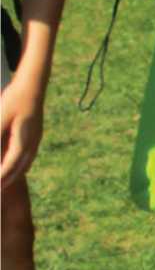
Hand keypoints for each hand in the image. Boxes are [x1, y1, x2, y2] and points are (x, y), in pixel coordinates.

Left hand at [0, 64, 45, 188]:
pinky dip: (19, 165)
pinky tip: (14, 165)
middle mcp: (32, 143)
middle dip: (7, 181)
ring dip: (14, 175)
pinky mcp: (35, 134)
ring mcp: (36, 138)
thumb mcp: (0, 119)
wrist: (33, 84)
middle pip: (19, 169)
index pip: (9, 166)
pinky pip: (27, 155)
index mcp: (23, 140)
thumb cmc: (14, 99)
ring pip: (25, 163)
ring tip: (4, 184)